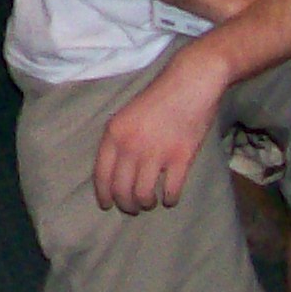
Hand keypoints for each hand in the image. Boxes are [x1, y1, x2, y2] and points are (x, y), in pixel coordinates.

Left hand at [93, 43, 225, 213]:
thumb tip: (115, 171)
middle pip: (121, 189)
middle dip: (126, 204)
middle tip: (132, 208)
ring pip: (143, 195)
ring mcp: (156, 153)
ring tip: (149, 202)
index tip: (106, 205)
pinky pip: (170, 190)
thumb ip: (119, 140)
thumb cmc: (157, 98)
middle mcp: (131, 146)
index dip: (103, 194)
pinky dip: (169, 199)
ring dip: (146, 203)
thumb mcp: (126, 115)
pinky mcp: (181, 158)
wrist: (189, 83)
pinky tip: (169, 198)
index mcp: (114, 133)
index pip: (101, 174)